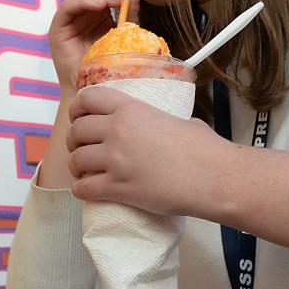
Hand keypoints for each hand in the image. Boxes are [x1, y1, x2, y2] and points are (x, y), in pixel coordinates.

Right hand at [49, 0, 140, 96]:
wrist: (96, 89)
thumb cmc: (111, 64)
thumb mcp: (125, 32)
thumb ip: (130, 10)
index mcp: (96, 10)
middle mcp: (81, 11)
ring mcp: (68, 19)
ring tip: (116, 0)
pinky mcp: (58, 28)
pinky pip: (67, 6)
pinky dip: (84, 1)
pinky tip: (100, 6)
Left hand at [66, 86, 228, 216]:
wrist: (213, 176)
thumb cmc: (203, 148)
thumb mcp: (176, 119)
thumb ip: (155, 119)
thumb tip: (159, 124)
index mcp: (131, 108)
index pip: (87, 98)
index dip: (78, 108)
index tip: (79, 117)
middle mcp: (118, 130)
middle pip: (76, 130)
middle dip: (76, 141)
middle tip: (84, 149)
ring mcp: (115, 159)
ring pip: (75, 160)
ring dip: (78, 167)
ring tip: (87, 172)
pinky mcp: (117, 188)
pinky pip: (83, 189)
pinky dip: (82, 190)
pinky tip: (90, 190)